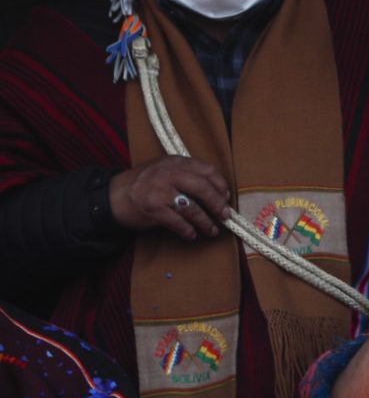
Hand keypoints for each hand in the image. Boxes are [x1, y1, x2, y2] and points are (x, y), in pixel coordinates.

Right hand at [110, 156, 229, 240]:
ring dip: (205, 222)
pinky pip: (177, 221)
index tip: (226, 197)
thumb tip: (218, 193)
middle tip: (225, 216)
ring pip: (192, 207)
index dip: (220, 185)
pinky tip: (191, 235)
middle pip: (202, 188)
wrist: (112, 195)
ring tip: (212, 230)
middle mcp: (168, 173)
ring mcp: (159, 190)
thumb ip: (187, 175)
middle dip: (217, 204)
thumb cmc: (145, 185)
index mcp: (175, 162)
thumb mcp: (165, 170)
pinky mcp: (152, 207)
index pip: (207, 169)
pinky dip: (187, 230)